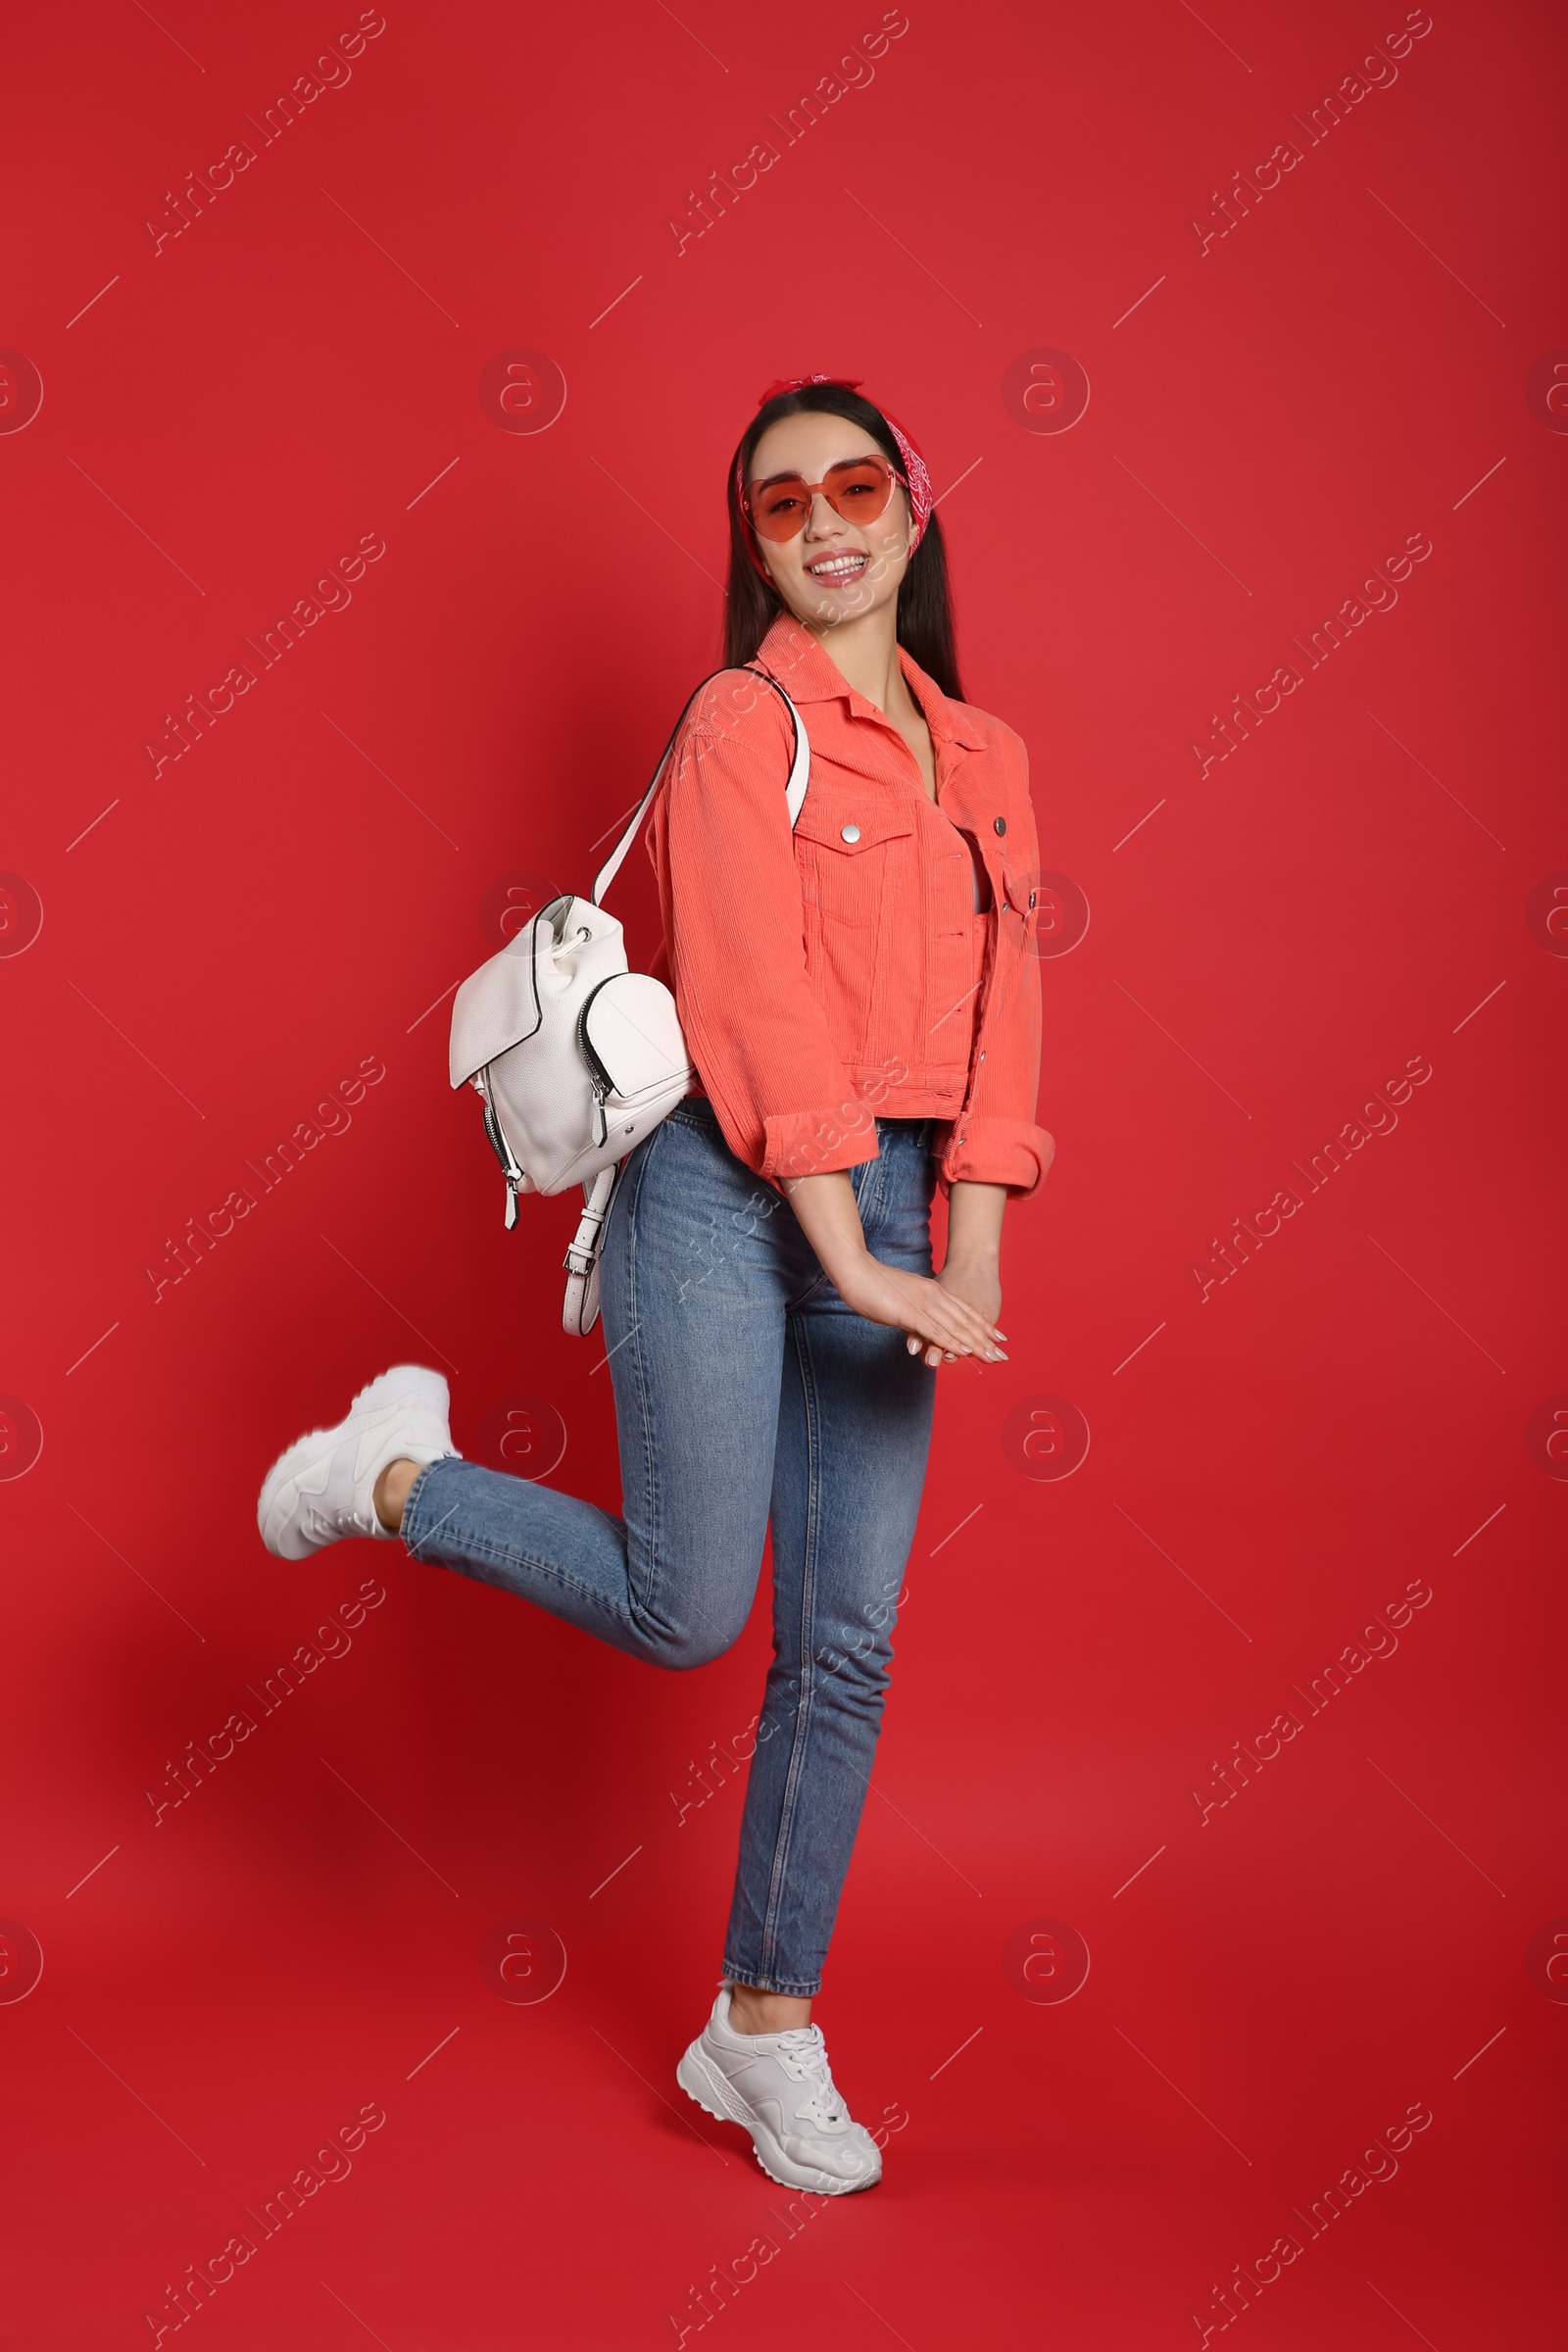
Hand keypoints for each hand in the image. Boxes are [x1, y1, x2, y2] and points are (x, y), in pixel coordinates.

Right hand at [833, 1249, 1006, 1367]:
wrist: (856, 1270)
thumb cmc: (875, 1284)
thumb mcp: (902, 1296)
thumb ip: (914, 1308)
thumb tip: (919, 1322)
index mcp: (932, 1290)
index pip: (964, 1310)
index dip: (982, 1325)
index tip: (997, 1337)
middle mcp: (932, 1295)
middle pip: (964, 1320)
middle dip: (984, 1340)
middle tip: (1001, 1355)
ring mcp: (922, 1303)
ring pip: (954, 1327)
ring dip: (973, 1344)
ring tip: (989, 1357)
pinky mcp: (909, 1312)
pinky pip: (934, 1330)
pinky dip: (950, 1342)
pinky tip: (962, 1351)